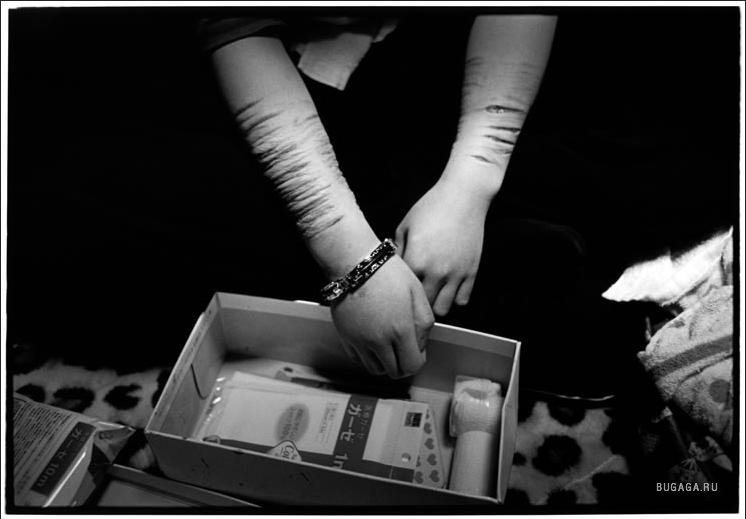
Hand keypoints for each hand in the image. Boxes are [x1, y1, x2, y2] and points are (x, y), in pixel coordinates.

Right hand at [330, 255, 433, 377]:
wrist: (354, 263)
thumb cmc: (387, 273)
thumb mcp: (417, 292)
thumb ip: (424, 322)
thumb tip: (420, 343)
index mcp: (400, 329)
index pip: (412, 365)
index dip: (418, 360)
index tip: (417, 350)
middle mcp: (378, 340)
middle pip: (394, 372)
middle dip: (402, 364)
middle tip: (403, 347)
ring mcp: (359, 340)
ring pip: (375, 369)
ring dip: (384, 362)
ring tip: (387, 344)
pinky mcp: (345, 336)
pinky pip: (358, 359)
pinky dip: (367, 356)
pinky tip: (372, 340)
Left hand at [396, 175, 489, 316]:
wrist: (464, 196)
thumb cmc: (430, 207)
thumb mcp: (405, 226)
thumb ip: (396, 252)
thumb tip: (389, 270)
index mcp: (416, 260)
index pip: (402, 291)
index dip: (398, 292)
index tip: (396, 290)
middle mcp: (436, 271)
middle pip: (422, 305)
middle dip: (415, 302)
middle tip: (413, 295)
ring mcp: (456, 274)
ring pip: (443, 309)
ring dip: (435, 304)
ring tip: (431, 293)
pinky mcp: (472, 272)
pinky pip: (462, 300)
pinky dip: (454, 298)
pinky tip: (448, 287)